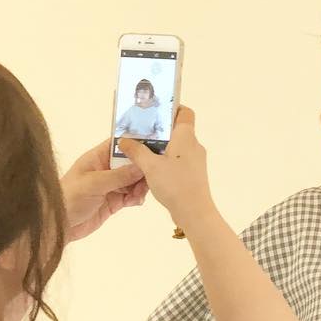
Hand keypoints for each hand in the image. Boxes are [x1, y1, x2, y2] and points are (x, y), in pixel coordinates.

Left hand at [60, 139, 148, 242]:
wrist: (59, 226)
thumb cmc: (69, 198)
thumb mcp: (93, 184)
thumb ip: (119, 175)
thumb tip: (141, 166)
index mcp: (97, 158)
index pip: (119, 145)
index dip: (135, 144)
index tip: (152, 149)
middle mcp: (106, 169)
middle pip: (131, 163)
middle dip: (142, 170)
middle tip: (148, 180)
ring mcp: (111, 186)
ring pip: (134, 180)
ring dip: (141, 186)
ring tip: (138, 195)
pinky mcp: (114, 201)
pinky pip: (132, 195)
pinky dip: (136, 198)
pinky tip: (135, 202)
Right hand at [118, 106, 214, 229]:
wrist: (194, 212)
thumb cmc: (175, 184)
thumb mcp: (149, 166)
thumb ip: (136, 151)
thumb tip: (124, 140)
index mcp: (186, 137)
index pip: (185, 113)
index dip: (172, 108)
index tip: (155, 110)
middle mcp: (194, 146)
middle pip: (177, 130)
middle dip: (159, 130)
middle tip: (140, 131)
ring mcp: (195, 161)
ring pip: (176, 147)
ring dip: (160, 147)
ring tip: (141, 150)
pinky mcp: (193, 174)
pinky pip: (178, 161)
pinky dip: (165, 160)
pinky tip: (151, 168)